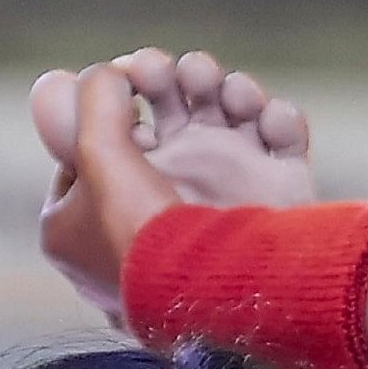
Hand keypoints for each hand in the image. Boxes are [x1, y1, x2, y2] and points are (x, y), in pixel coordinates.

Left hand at [34, 50, 313, 324]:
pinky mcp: (273, 202)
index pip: (92, 144)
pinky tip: (266, 120)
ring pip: (223, 117)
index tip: (122, 80)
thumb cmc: (148, 239)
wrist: (225, 297)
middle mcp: (154, 209)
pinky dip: (277, 118)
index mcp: (95, 218)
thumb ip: (89, 107)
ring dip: (226, 89)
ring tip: (227, 93)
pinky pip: (279, 138)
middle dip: (166, 80)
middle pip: (163, 117)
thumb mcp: (97, 162)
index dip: (109, 102)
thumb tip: (97, 75)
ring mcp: (218, 202)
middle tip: (162, 71)